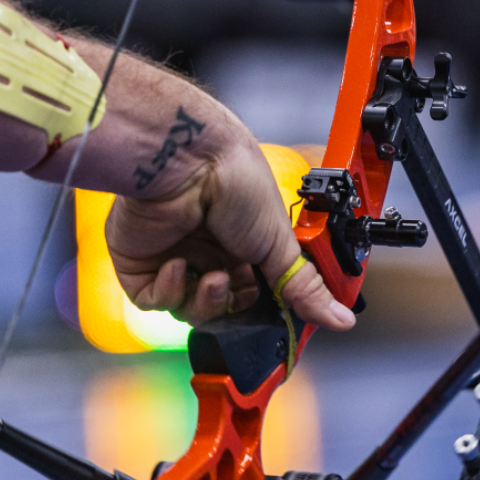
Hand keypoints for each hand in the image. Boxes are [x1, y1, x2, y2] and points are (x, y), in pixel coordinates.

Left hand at [105, 135, 355, 329]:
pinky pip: (152, 300)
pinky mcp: (138, 263)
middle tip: (233, 283)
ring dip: (201, 300)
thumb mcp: (281, 242)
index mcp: (242, 245)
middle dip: (229, 304)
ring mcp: (172, 257)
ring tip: (208, 275)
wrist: (190, 161)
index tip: (269, 311)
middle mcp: (208, 251)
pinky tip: (176, 264)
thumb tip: (342, 317)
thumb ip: (305, 287)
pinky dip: (167, 291)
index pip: (251, 297)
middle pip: (219, 310)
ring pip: (186, 311)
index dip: (259, 308)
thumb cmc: (237, 183)